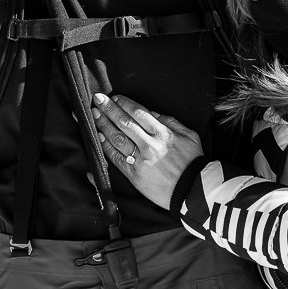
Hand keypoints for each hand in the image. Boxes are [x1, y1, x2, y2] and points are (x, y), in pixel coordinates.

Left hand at [91, 93, 201, 209]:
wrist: (193, 191)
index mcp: (163, 134)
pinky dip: (106, 146)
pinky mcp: (134, 175)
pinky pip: (116, 158)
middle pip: (125, 123)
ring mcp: (140, 161)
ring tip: (94, 114)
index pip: (139, 113)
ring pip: (117, 139)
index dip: (125, 103)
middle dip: (109, 109)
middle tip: (98, 99)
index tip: (115, 97)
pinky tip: (98, 136)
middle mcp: (150, 145)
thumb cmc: (193, 162)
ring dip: (103, 125)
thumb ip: (171, 122)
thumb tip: (152, 113)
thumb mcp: (189, 136)